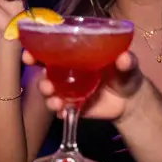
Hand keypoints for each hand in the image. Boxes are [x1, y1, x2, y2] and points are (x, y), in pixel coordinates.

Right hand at [24, 48, 142, 119]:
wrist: (132, 102)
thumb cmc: (126, 74)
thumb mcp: (129, 65)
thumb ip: (127, 61)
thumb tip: (125, 57)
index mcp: (76, 55)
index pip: (52, 49)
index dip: (37, 49)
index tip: (29, 52)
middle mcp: (67, 70)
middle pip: (44, 70)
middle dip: (39, 76)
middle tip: (45, 83)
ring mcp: (68, 89)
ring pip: (50, 90)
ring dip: (48, 95)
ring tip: (55, 100)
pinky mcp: (73, 105)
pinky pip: (61, 108)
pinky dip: (59, 111)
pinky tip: (63, 112)